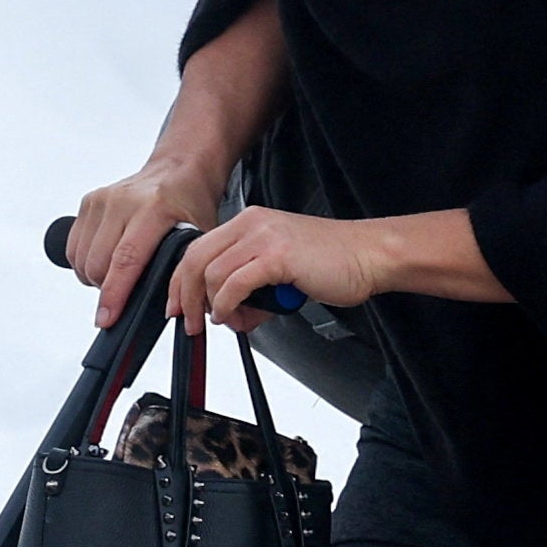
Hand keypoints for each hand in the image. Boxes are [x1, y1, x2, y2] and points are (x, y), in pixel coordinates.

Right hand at [69, 158, 220, 326]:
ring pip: (82, 258)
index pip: (126, 259)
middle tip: (126, 294)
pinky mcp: (88, 201)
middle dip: (107, 290)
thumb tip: (178, 311)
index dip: (114, 294)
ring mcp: (102, 199)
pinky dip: (85, 263)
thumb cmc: (190, 203)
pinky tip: (105, 263)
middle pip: (98, 264)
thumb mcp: (199, 237)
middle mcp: (123, 200)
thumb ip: (186, 271)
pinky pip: (74, 247)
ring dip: (94, 278)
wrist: (177, 169)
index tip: (106, 319)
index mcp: (154, 208)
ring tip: (117, 277)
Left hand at [170, 206, 387, 328]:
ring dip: (213, 306)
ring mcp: (264, 237)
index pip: (197, 249)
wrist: (369, 256)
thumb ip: (250, 286)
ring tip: (232, 321)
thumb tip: (231, 314)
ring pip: (212, 273)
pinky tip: (237, 316)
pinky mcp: (277, 256)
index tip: (178, 306)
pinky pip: (235, 283)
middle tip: (192, 323)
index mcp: (249, 222)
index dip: (180, 281)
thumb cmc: (333, 262)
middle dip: (186, 297)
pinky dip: (228, 305)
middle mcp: (252, 224)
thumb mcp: (279, 269)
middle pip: (195, 260)